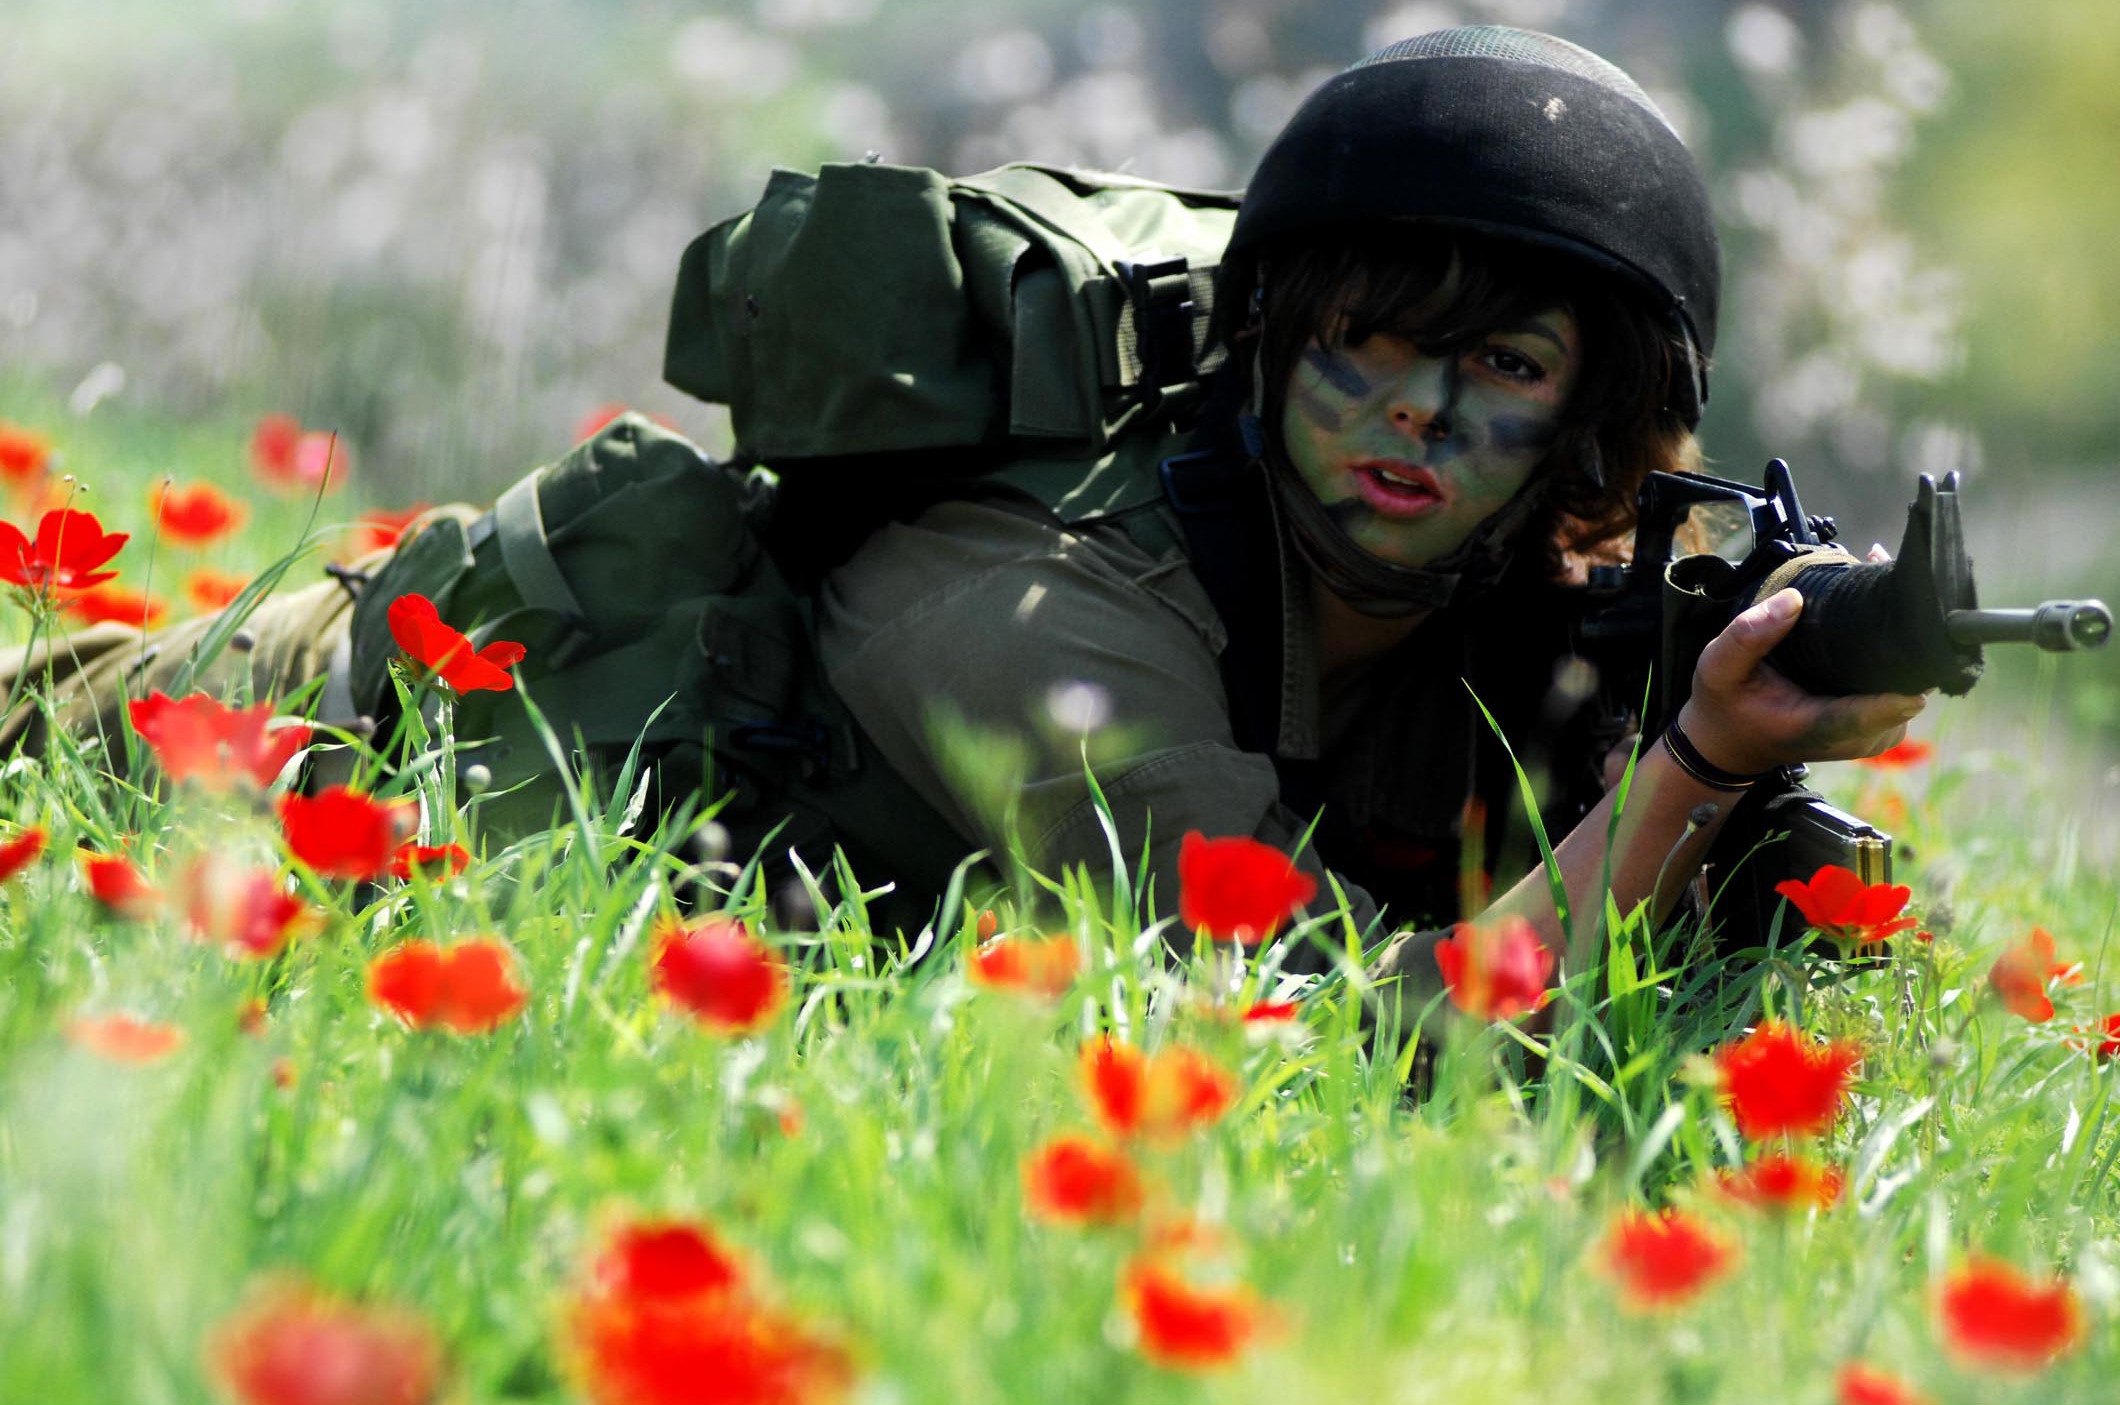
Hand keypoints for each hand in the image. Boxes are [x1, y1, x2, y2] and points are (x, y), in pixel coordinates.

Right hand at [1677, 587, 1925, 775]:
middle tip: (1886, 576)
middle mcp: (1854, 738)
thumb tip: (1793, 599)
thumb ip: (1747, 636)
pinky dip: (1901, 655)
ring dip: (1906, 644)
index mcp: (1814, 728)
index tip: (1919, 660)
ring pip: (1911, 686)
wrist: (1733, 742)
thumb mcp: (1718, 667)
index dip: (1894, 693)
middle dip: (1905, 641)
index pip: (1865, 715)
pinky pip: (1906, 688)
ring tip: (1882, 588)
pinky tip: (1883, 619)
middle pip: (1904, 691)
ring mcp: (1874, 734)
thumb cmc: (1726, 703)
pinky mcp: (1883, 727)